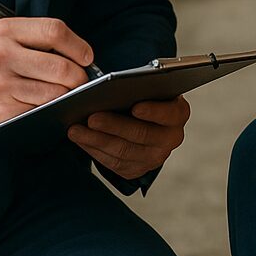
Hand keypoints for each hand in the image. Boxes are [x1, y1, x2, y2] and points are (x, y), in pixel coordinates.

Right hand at [0, 18, 92, 134]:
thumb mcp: (3, 36)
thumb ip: (38, 38)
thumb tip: (81, 55)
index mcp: (4, 31)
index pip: (55, 31)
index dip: (79, 45)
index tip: (87, 56)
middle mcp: (1, 56)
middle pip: (61, 66)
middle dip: (79, 76)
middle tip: (80, 79)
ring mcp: (0, 86)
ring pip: (55, 93)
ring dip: (66, 94)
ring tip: (63, 91)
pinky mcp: (1, 113)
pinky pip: (41, 111)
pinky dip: (49, 109)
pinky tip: (45, 104)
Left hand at [67, 95, 189, 178]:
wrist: (147, 121)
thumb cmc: (145, 96)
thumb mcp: (149, 88)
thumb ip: (140, 86)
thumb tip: (115, 85)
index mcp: (178, 113)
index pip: (169, 113)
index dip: (153, 111)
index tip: (135, 107)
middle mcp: (171, 138)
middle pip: (141, 135)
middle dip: (114, 126)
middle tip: (92, 117)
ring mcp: (154, 157)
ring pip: (123, 152)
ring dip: (96, 140)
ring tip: (76, 130)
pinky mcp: (136, 170)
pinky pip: (113, 163)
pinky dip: (94, 151)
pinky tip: (80, 140)